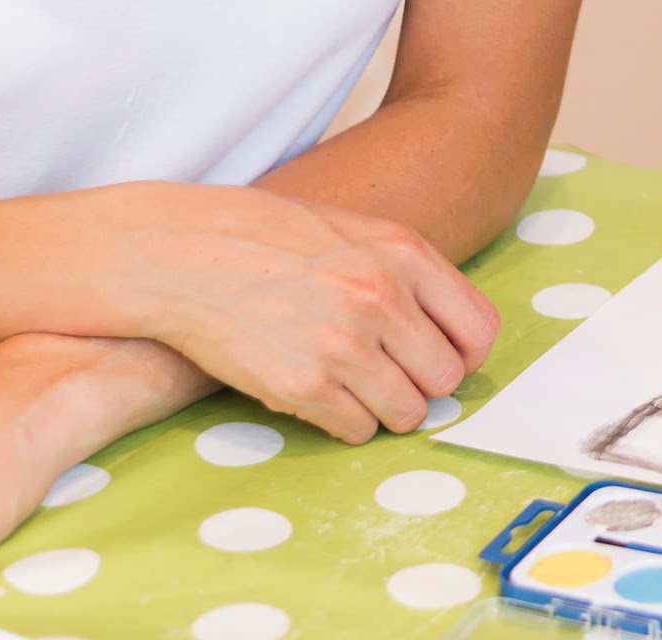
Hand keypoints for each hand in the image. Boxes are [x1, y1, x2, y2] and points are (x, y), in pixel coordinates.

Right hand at [101, 184, 500, 443]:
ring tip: (354, 387)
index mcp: (403, 254)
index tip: (439, 358)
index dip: (463, 353)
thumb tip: (454, 331)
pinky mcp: (302, 386)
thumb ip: (407, 272)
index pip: (479, 330)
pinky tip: (319, 394)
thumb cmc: (267, 237)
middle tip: (389, 375)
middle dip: (422, 384)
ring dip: (386, 408)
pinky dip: (345, 422)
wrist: (182, 251)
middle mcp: (381, 298)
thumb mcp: (353, 230)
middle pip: (446, 378)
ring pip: (408, 413)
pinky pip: (357, 431)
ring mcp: (343, 344)